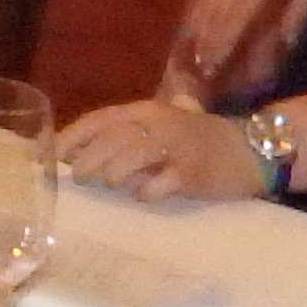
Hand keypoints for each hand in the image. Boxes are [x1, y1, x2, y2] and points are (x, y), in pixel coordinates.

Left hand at [51, 95, 269, 205]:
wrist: (250, 149)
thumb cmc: (195, 141)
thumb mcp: (158, 128)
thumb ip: (122, 136)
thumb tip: (74, 154)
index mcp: (147, 111)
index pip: (101, 119)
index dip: (75, 136)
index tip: (56, 154)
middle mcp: (160, 125)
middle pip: (113, 139)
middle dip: (89, 159)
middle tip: (81, 177)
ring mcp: (178, 148)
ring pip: (133, 156)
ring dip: (114, 172)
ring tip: (109, 183)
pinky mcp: (194, 172)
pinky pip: (163, 182)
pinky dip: (148, 191)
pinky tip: (144, 195)